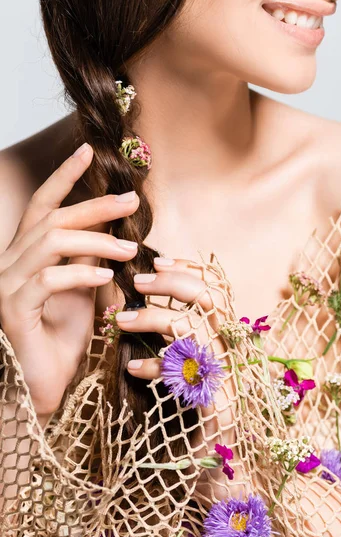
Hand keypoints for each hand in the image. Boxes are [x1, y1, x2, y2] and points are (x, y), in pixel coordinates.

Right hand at [0, 144, 138, 417]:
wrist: (43, 386)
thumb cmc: (62, 338)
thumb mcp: (83, 291)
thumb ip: (88, 259)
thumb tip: (111, 231)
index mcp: (25, 255)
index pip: (42, 205)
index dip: (63, 176)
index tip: (87, 150)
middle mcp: (10, 262)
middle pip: (52, 218)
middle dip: (94, 207)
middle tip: (132, 202)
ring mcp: (7, 284)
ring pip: (51, 243)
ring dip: (96, 242)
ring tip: (129, 251)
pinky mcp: (12, 309)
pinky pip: (48, 279)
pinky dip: (81, 274)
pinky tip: (107, 278)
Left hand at [115, 258, 247, 496]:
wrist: (227, 480)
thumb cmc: (202, 424)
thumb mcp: (193, 374)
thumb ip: (181, 343)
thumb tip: (149, 309)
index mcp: (229, 342)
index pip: (218, 290)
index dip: (190, 269)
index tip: (158, 260)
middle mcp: (235, 355)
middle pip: (211, 299)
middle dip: (172, 282)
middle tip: (137, 281)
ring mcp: (228, 380)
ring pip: (195, 329)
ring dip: (155, 318)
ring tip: (120, 321)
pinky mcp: (217, 407)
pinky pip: (185, 375)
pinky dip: (156, 366)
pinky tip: (133, 368)